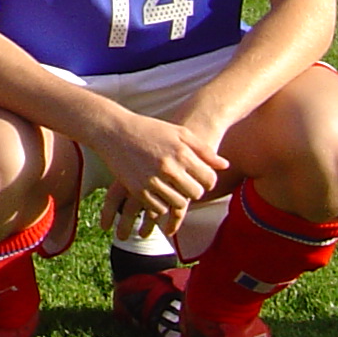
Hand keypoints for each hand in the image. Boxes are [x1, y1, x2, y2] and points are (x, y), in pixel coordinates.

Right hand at [89, 110, 225, 232]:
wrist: (113, 130)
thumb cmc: (149, 129)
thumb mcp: (179, 132)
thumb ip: (203, 150)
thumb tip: (224, 165)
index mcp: (181, 152)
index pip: (209, 180)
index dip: (207, 181)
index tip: (199, 178)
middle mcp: (168, 167)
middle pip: (195, 194)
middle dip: (193, 191)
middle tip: (185, 184)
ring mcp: (152, 180)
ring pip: (177, 204)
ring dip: (177, 199)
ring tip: (171, 188)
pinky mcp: (137, 189)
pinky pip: (157, 208)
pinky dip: (160, 204)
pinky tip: (158, 193)